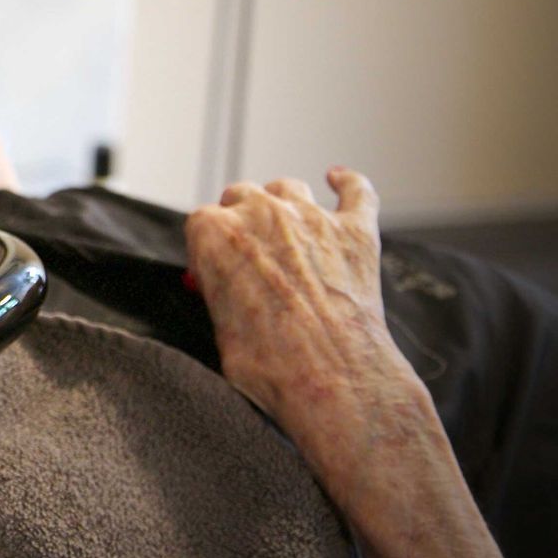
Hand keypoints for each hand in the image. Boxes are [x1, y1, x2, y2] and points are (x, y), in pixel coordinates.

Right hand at [184, 169, 413, 474]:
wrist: (330, 378)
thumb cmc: (268, 363)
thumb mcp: (218, 327)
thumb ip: (219, 292)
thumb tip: (229, 293)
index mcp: (213, 233)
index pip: (201, 223)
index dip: (208, 248)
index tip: (215, 269)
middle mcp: (260, 213)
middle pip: (241, 196)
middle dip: (241, 219)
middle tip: (250, 253)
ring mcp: (311, 217)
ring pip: (288, 188)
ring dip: (282, 203)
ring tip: (286, 227)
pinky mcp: (354, 230)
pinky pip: (356, 190)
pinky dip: (347, 183)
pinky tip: (339, 179)